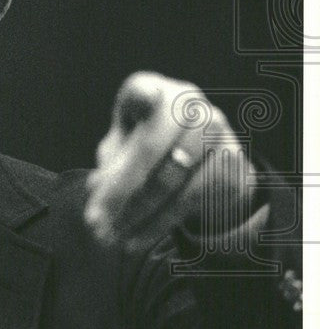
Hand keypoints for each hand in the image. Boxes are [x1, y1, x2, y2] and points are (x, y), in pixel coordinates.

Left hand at [85, 72, 255, 248]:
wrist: (202, 159)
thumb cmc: (145, 147)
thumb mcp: (121, 149)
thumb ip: (108, 164)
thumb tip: (97, 188)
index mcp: (154, 90)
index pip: (143, 92)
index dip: (142, 97)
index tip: (142, 103)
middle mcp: (189, 102)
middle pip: (150, 147)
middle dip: (119, 191)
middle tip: (94, 223)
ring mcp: (217, 129)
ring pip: (171, 179)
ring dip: (137, 214)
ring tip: (112, 237)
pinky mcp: (233, 160)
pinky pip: (192, 199)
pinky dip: (160, 223)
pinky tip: (137, 238)